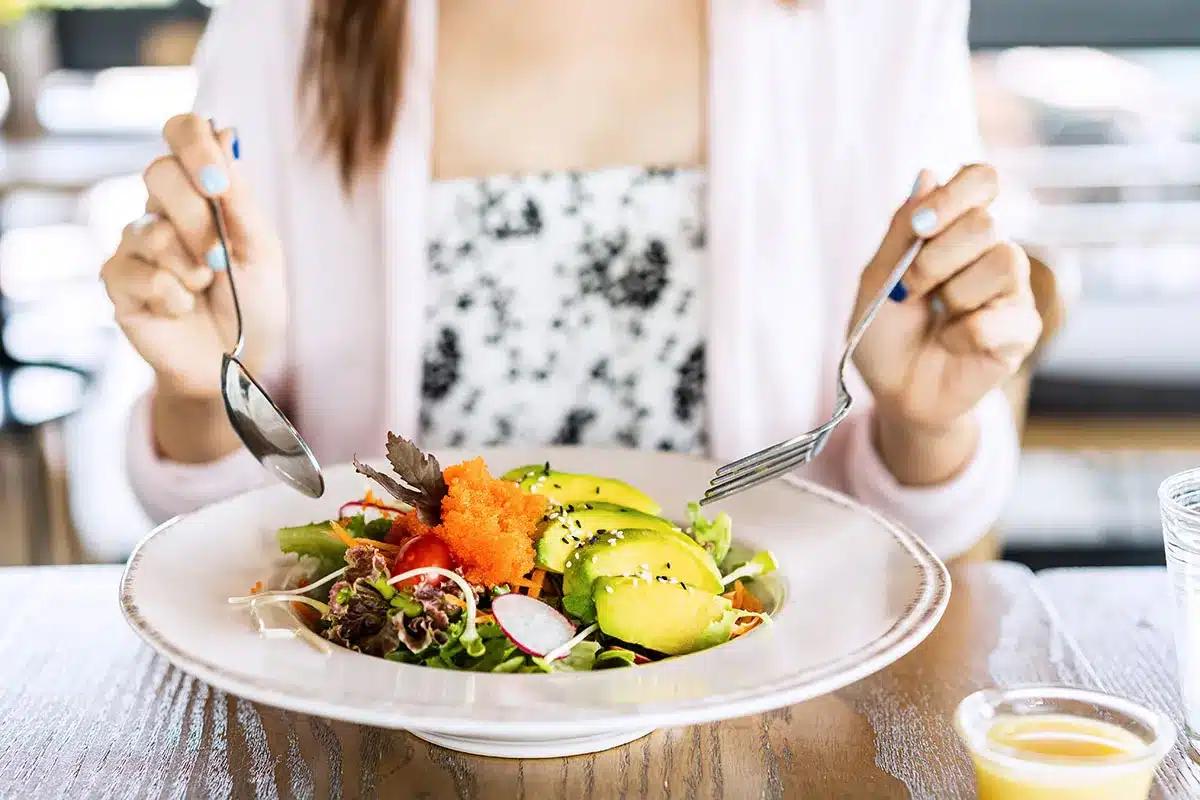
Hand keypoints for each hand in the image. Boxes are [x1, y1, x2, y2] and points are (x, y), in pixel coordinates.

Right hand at [101, 114, 285, 401]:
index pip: (182, 131)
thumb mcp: (263, 250)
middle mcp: (162, 206)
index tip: (218, 184)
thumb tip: (224, 130)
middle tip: (221, 259)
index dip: (194, 145)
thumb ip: (241, 197)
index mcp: (201, 189)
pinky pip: (139, 273)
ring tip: (205, 288)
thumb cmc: (254, 305)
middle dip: (199, 221)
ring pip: (149, 229)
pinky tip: (182, 309)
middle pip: (157, 173)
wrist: (236, 363)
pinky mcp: (117, 279)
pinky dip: (173, 297)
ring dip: (191, 266)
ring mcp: (134, 242)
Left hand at [851, 165, 1041, 483]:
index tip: (919, 226)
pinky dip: (963, 333)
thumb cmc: (885, 334)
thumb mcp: (878, 278)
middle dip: (935, 258)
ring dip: (954, 293)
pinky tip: (952, 343)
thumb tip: (928, 174)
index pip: (981, 180)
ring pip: (1005, 261)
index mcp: (956, 230)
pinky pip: (1000, 317)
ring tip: (938, 316)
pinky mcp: (1023, 330)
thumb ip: (902, 230)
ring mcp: (1012, 290)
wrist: (894, 391)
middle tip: (913, 289)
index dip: (954, 194)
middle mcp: (991, 251)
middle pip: (987, 223)